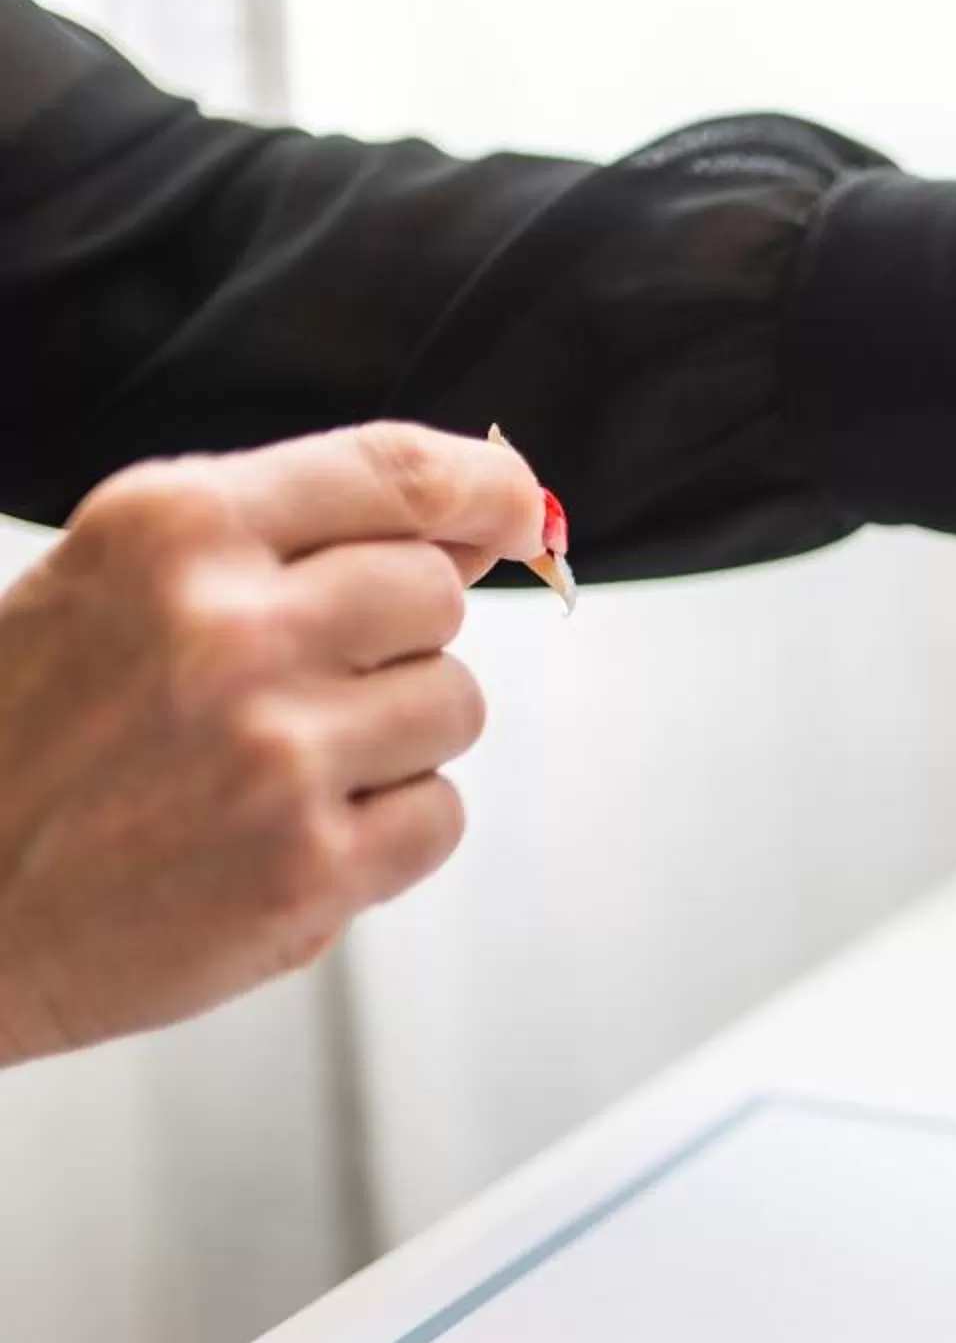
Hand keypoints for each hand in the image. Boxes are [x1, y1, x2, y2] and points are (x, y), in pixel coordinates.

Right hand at [0, 423, 548, 1064]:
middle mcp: (229, 627)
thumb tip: (471, 529)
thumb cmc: (19, 743)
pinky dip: (385, 833)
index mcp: (171, 530)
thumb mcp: (113, 588)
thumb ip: (285, 547)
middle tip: (300, 689)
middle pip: (436, 596)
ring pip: (454, 705)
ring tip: (274, 769)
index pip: (396, 474)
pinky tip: (283, 837)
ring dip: (393, 739)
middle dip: (395, 640)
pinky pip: (439, 816)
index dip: (485, 491)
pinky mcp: (310, 867)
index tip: (518, 513)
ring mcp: (276, 751)